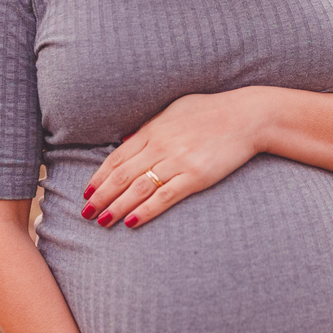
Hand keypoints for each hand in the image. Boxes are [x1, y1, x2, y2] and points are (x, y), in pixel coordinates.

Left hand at [80, 89, 266, 228]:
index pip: (117, 157)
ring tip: (102, 221)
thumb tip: (126, 140)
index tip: (87, 192)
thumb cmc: (212, 111)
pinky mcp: (196, 176)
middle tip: (86, 213)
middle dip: (101, 196)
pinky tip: (132, 222)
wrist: (247, 117)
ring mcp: (177, 162)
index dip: (99, 176)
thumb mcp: (175, 109)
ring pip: (138, 189)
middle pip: (122, 175)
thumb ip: (150, 126)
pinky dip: (146, 211)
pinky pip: (165, 197)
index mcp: (153, 130)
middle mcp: (160, 146)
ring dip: (117, 206)